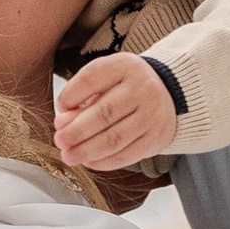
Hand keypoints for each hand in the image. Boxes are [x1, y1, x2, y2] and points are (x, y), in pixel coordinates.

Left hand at [53, 54, 178, 171]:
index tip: (59, 110)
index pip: (90, 80)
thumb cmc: (126, 85)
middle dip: (76, 131)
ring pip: (114, 139)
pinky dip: (103, 162)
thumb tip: (62, 124)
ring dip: (86, 151)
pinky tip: (88, 161)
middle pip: (103, 114)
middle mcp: (142, 89)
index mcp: (124, 66)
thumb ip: (82, 97)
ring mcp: (151, 115)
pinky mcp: (155, 138)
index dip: (69, 96)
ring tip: (68, 155)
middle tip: (59, 140)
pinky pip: (126, 155)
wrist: (170, 93)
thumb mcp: (106, 79)